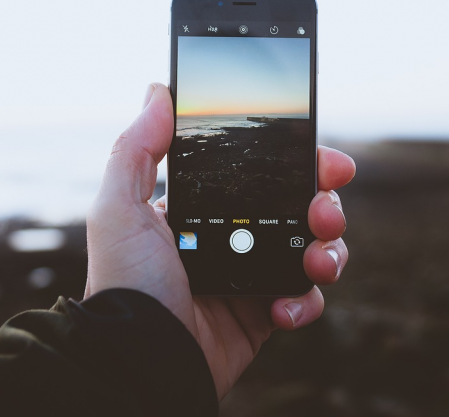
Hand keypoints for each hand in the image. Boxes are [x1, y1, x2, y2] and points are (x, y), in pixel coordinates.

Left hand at [85, 83, 354, 398]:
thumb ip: (136, 149)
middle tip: (325, 210)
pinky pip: (306, 297)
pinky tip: (283, 308)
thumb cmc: (126, 283)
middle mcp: (233, 235)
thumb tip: (158, 90)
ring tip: (317, 260)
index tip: (324, 157)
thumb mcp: (119, 209)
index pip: (261, 172)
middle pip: (299, 205)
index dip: (297, 161)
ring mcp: (252, 273)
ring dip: (329, 249)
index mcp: (204, 207)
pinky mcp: (265, 312)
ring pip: (314, 247)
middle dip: (325, 202)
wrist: (142, 358)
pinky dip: (306, 301)